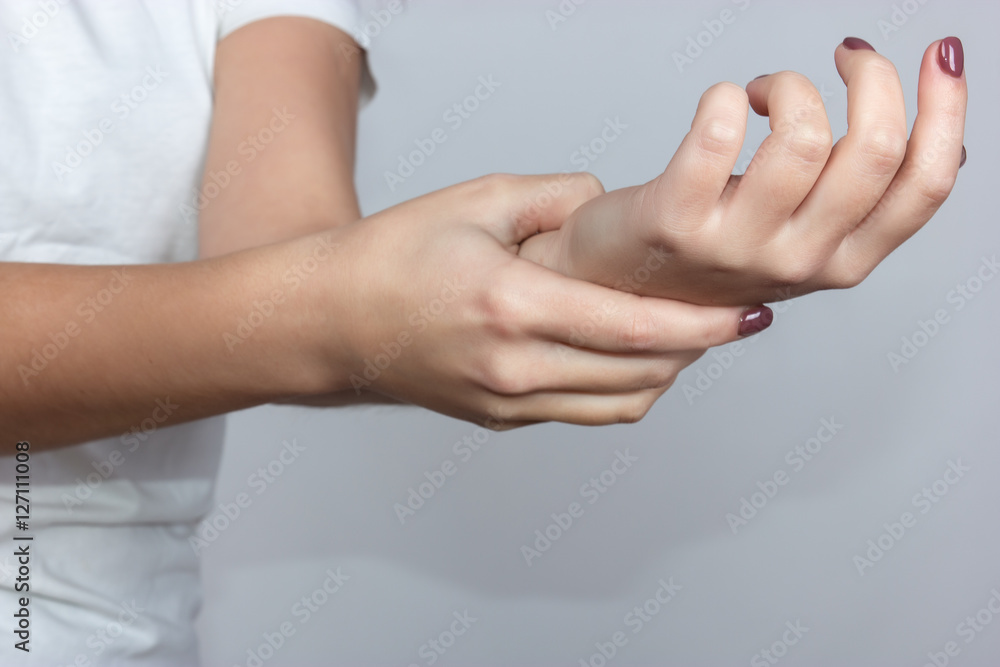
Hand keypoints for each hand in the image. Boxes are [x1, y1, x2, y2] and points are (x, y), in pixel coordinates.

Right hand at [300, 173, 769, 426]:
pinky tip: (631, 356)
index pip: (633, 329)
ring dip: (664, 375)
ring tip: (686, 339)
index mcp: (511, 307)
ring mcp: (508, 402)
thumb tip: (608, 205)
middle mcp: (514, 367)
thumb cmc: (393, 255)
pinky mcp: (500, 419)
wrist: (332, 321)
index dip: (700, 327)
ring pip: (619, 405)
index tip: (743, 316)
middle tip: (728, 320)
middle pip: (640, 375)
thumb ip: (554, 197)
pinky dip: (622, 388)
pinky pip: (584, 412)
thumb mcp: (474, 199)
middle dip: (697, 350)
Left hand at [519, 38, 967, 305]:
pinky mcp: (675, 221)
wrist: (621, 286)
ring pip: (804, 136)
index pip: (925, 184)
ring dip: (787, 85)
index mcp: (842, 261)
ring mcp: (736, 246)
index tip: (938, 57)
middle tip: (845, 57)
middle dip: (871, 78)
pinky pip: (718, 133)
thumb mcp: (803, 237)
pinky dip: (725, 96)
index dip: (945, 109)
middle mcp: (798, 261)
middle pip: (875, 151)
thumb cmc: (709, 252)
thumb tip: (947, 141)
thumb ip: (861, 203)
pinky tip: (722, 104)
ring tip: (762, 93)